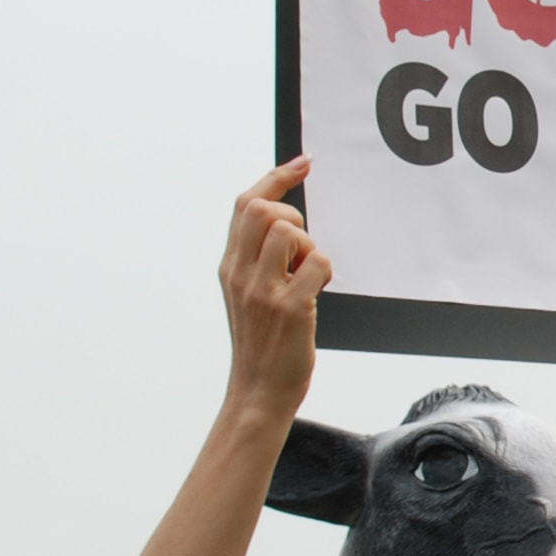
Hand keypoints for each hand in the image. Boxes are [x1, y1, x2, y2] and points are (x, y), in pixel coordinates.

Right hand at [219, 157, 331, 420]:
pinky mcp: (290, 307)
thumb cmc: (262, 345)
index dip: (277, 177)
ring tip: (307, 275)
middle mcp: (241, 274)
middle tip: (301, 246)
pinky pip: (316, 262)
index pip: (246, 204)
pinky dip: (325, 269)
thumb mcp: (247, 296)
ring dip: (309, 246)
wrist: (258, 392)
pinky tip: (320, 290)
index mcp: (230, 267)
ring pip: (289, 231)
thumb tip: (283, 225)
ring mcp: (263, 290)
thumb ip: (257, 261)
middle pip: (264, 208)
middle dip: (293, 215)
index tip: (302, 163)